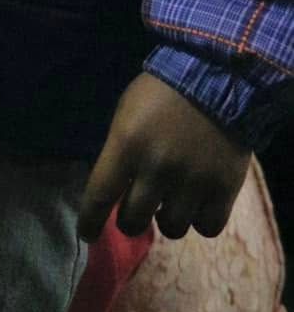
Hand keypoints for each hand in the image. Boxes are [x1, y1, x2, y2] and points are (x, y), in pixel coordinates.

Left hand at [77, 73, 249, 241]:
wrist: (216, 76)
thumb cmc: (161, 91)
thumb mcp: (127, 112)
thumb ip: (119, 151)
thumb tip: (113, 189)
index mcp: (127, 144)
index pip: (99, 195)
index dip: (90, 221)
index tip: (87, 235)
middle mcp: (157, 168)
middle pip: (133, 220)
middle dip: (129, 219)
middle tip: (136, 210)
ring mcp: (192, 180)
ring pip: (171, 229)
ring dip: (166, 219)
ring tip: (170, 202)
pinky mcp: (223, 188)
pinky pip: (206, 227)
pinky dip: (199, 220)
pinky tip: (196, 205)